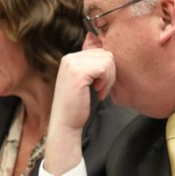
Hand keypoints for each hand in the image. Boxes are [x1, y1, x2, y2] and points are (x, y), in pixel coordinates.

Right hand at [44, 47, 116, 175]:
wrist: (65, 124)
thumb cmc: (76, 106)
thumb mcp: (84, 81)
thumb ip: (92, 66)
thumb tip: (108, 53)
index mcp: (70, 58)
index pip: (99, 52)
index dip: (106, 69)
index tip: (100, 85)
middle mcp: (69, 58)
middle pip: (105, 54)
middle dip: (109, 73)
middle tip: (101, 90)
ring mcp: (73, 64)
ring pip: (107, 60)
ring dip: (109, 78)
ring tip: (100, 91)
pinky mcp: (79, 72)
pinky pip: (104, 68)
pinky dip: (106, 82)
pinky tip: (98, 93)